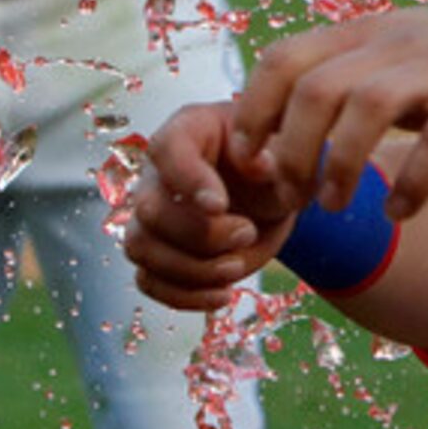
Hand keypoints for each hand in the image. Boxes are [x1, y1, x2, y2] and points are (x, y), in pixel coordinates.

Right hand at [123, 102, 304, 309]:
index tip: (220, 205)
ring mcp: (152, 216)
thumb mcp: (284, 151)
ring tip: (236, 267)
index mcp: (188, 132)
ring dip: (191, 270)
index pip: (166, 149)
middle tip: (246, 232)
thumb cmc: (272, 162)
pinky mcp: (157, 254)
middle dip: (200, 233)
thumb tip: (260, 165)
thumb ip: (275, 155)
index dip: (187, 180)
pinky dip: (184, 296)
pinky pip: (149, 281)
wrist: (271, 194)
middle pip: (149, 209)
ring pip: (142, 248)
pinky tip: (222, 294)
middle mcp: (158, 174)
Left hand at [230, 4, 427, 222]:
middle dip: (291, 151)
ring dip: (340, 166)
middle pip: (317, 87)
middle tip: (292, 198)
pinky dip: (412, 183)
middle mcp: (402, 42)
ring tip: (335, 205)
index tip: (248, 163)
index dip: (253, 111)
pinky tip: (400, 211)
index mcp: (372, 33)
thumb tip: (278, 128)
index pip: (286, 58)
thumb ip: (348, 81)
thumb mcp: (403, 56)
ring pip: (369, 106)